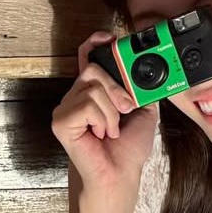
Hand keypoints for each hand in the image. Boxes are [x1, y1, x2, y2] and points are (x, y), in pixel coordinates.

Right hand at [50, 30, 157, 198]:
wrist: (120, 174)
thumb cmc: (128, 147)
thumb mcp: (144, 110)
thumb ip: (142, 86)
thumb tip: (151, 65)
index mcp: (95, 91)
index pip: (88, 56)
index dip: (97, 43)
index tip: (111, 38)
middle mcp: (78, 96)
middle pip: (94, 68)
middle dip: (117, 88)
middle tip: (126, 109)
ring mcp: (66, 108)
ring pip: (93, 87)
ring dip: (112, 111)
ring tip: (111, 129)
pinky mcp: (61, 121)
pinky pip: (86, 105)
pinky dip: (101, 120)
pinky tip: (99, 135)